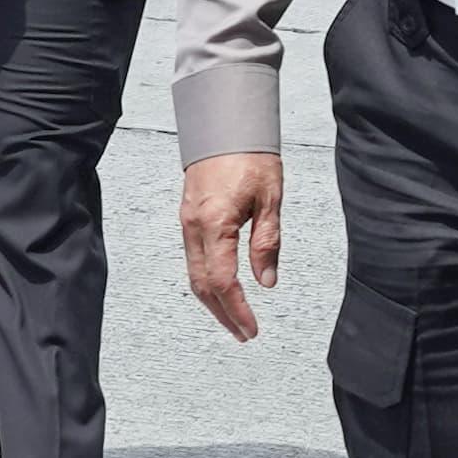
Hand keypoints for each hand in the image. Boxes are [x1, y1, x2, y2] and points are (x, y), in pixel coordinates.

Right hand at [179, 151, 285, 341]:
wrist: (225, 124)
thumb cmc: (250, 154)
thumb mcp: (271, 198)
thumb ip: (267, 241)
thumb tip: (266, 281)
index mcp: (215, 223)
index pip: (223, 280)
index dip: (237, 309)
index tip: (251, 328)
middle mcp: (194, 226)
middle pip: (203, 285)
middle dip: (223, 314)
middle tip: (244, 333)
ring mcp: (187, 223)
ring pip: (194, 274)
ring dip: (213, 301)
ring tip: (234, 319)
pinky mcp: (188, 218)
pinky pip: (193, 259)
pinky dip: (207, 281)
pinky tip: (221, 289)